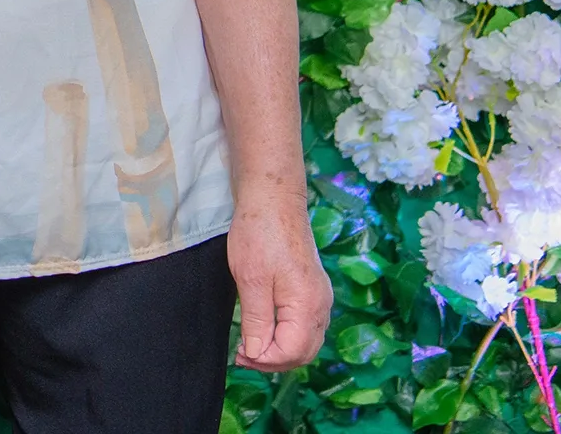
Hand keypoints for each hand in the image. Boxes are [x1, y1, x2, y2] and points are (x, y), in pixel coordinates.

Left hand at [229, 192, 330, 370]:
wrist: (273, 199)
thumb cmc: (259, 234)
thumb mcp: (251, 280)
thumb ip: (257, 321)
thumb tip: (256, 353)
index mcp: (308, 305)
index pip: (292, 352)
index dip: (265, 360)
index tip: (239, 356)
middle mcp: (321, 305)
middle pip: (304, 351)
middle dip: (274, 360)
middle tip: (242, 356)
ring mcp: (319, 297)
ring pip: (306, 340)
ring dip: (281, 351)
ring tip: (251, 347)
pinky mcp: (312, 289)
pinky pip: (305, 325)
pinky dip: (287, 336)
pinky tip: (266, 331)